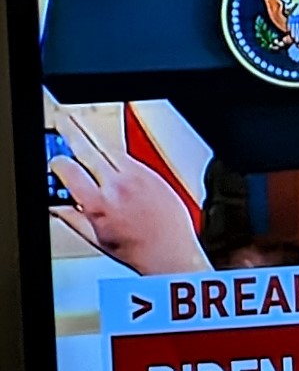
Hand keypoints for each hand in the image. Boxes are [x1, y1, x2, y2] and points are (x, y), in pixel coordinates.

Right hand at [49, 114, 211, 275]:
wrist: (171, 250)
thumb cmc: (136, 250)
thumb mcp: (95, 238)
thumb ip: (72, 218)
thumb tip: (54, 206)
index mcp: (98, 204)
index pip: (69, 172)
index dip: (58, 164)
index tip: (55, 162)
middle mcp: (117, 187)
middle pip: (88, 151)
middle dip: (72, 133)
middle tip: (63, 120)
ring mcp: (137, 177)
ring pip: (110, 148)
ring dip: (93, 135)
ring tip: (80, 122)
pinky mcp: (152, 174)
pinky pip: (128, 156)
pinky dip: (114, 151)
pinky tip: (107, 148)